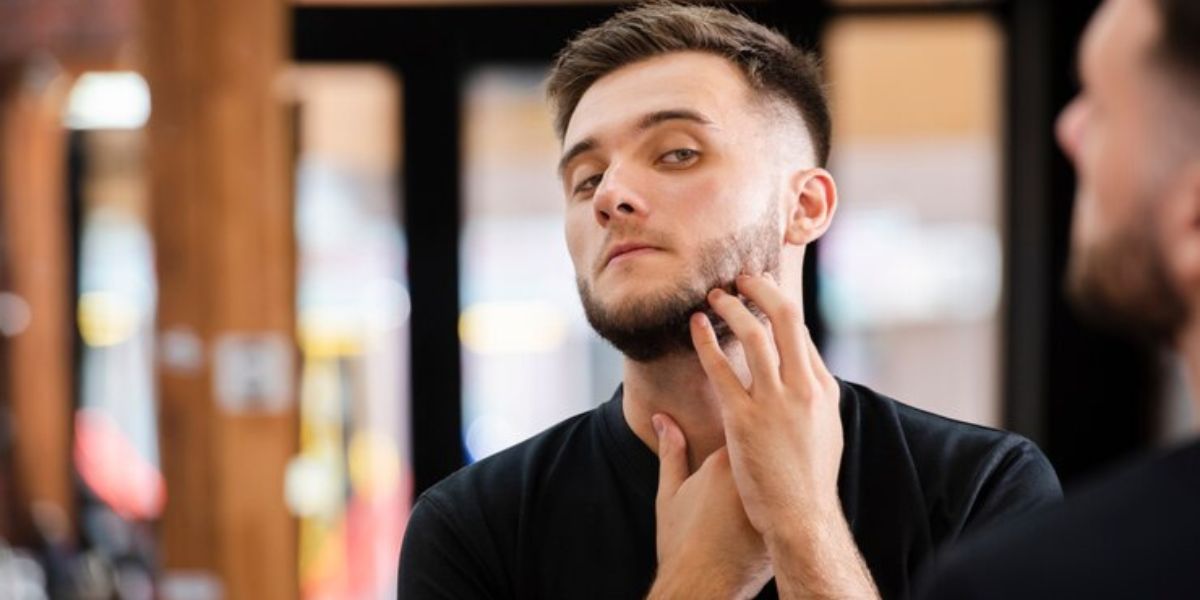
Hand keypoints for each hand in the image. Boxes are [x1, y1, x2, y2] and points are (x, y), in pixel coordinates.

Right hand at [648, 413, 770, 599]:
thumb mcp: (669, 494)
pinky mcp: (786, 522)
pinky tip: (767, 510)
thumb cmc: (682, 543)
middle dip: (759, 448)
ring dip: (772, 473)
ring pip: (780, 472)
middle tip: (741, 468)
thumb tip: (663, 419)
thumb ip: (671, 452)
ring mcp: (774, 500)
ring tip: (747, 495)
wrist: (702, 588)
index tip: (732, 437)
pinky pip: (788, 497)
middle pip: (766, 446)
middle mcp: (754, 477)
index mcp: (725, 462)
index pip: (742, 425)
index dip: (739, 429)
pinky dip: (780, 498)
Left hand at [693, 273, 842, 535]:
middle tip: (743, 277)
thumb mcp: (825, 433)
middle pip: (786, 319)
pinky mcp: (744, 421)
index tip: (764, 291)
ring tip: (715, 296)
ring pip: (754, 336)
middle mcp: (803, 389)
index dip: (781, 306)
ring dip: (732, 308)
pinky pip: (721, 369)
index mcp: (823, 390)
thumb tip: (801, 375)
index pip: (802, 333)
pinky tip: (694, 326)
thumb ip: (812, 399)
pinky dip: (706, 342)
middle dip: (763, 290)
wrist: (802, 519)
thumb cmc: (809, 482)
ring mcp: (775, 403)